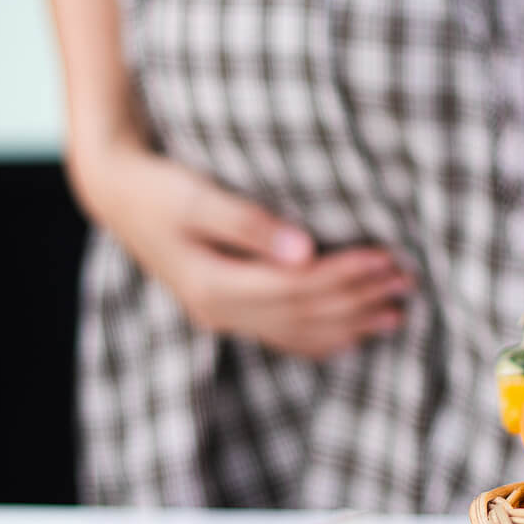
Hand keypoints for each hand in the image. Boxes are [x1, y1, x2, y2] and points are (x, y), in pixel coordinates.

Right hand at [72, 140, 413, 358]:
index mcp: (212, 284)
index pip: (295, 287)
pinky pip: (281, 336)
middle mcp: (219, 311)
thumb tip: (304, 250)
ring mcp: (221, 318)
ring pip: (297, 332)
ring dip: (349, 323)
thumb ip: (248, 223)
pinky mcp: (225, 311)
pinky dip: (321, 337)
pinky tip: (354, 334)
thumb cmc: (158, 186)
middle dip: (358, 298)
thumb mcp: (196, 197)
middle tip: (407, 280)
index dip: (345, 275)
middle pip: (303, 313)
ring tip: (397, 313)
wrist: (116, 194)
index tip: (386, 257)